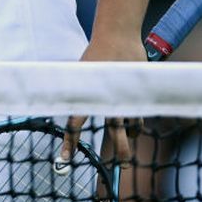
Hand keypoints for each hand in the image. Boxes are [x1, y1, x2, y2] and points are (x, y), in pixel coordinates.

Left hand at [62, 33, 144, 171]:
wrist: (117, 36)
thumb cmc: (96, 54)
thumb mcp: (81, 73)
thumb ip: (77, 92)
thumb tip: (62, 103)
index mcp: (89, 95)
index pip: (75, 123)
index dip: (70, 142)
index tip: (66, 158)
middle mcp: (109, 101)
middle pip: (116, 136)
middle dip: (120, 154)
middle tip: (120, 165)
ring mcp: (127, 99)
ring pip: (131, 128)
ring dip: (129, 137)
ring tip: (127, 143)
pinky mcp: (139, 96)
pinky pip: (138, 117)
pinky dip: (136, 123)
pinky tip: (133, 126)